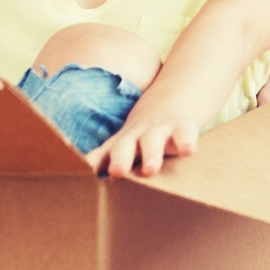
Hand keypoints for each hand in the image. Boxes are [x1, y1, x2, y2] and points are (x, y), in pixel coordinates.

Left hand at [86, 99, 201, 178]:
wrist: (173, 97)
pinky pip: (185, 135)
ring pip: (153, 141)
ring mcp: (160, 130)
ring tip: (150, 170)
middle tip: (116, 172)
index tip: (86, 171)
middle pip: (126, 146)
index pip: (106, 152)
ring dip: (151, 154)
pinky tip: (189, 151)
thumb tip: (80, 171)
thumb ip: (103, 157)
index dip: (95, 161)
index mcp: (123, 141)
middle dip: (121, 158)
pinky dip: (186, 142)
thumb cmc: (143, 129)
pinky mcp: (183, 127)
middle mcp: (138, 135)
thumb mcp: (123, 141)